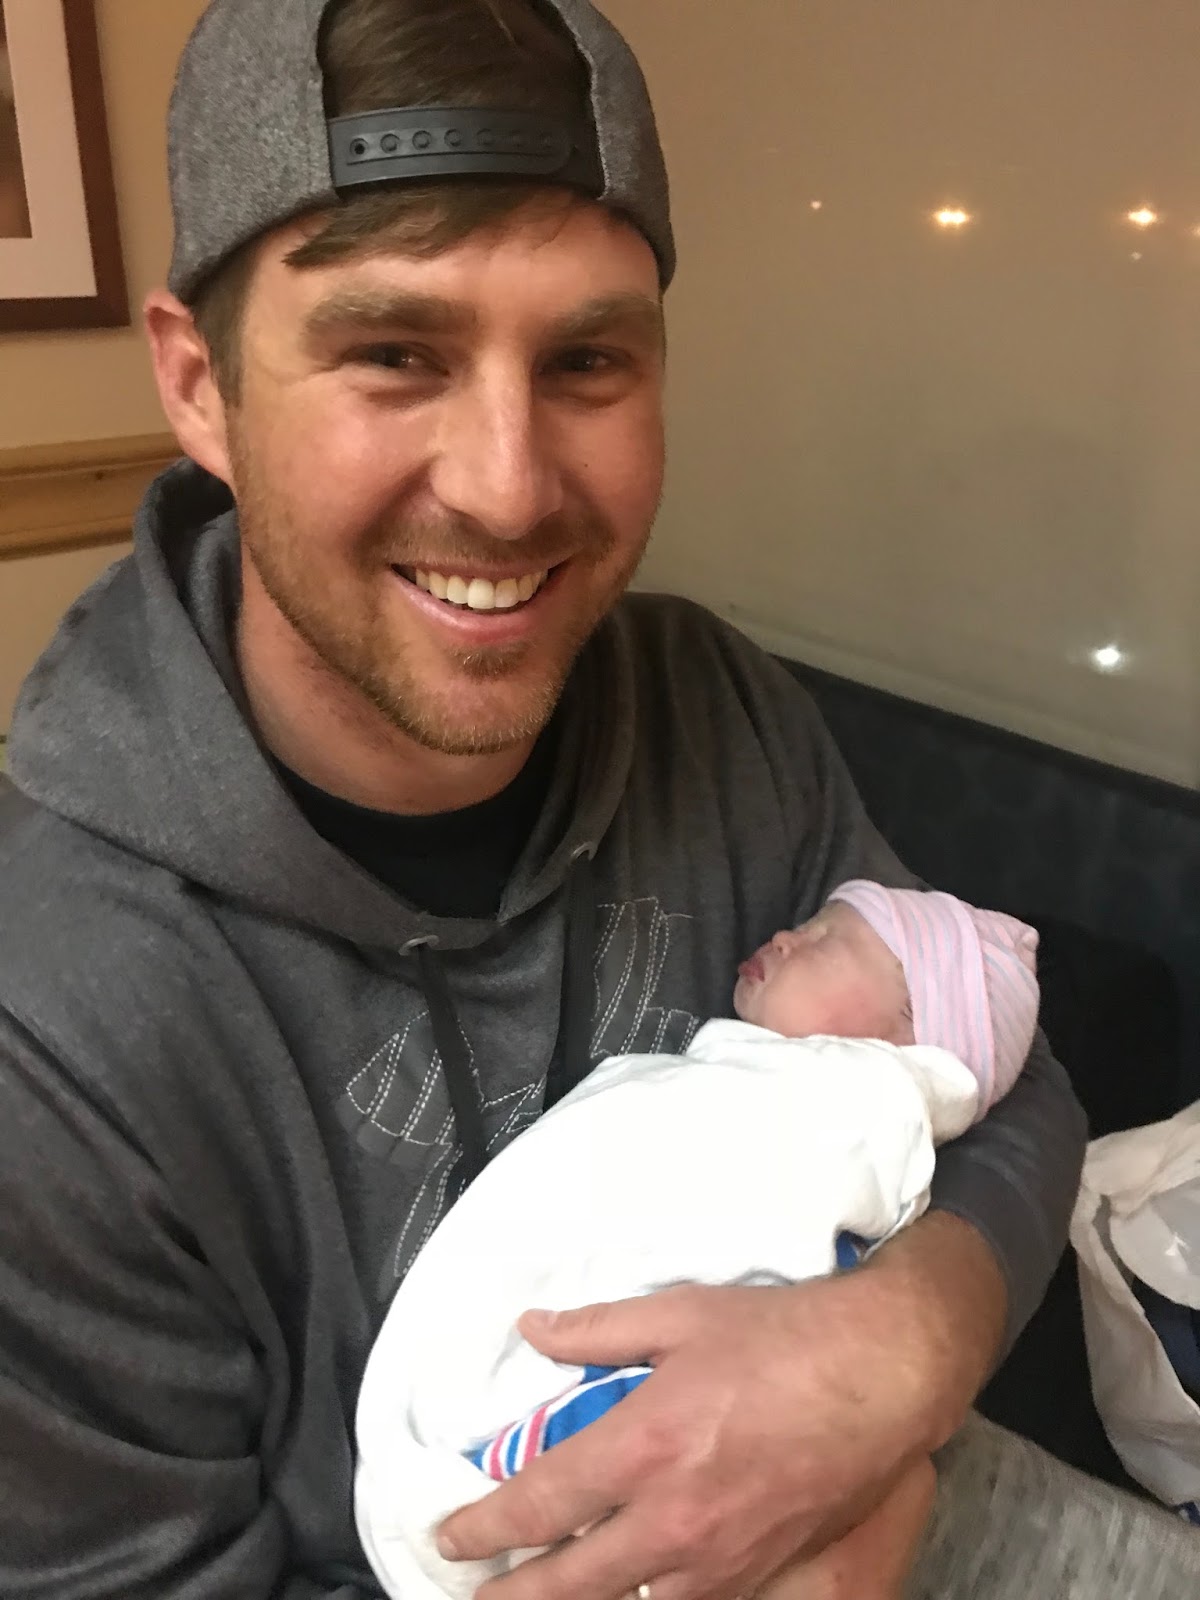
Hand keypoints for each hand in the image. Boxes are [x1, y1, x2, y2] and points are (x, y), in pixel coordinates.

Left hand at [436, 1216, 1000, 1599]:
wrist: (884, 1370)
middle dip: (509, 1596)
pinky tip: (636, 1593)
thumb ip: (596, 1330)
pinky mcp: (759, 1571)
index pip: (537, 1505)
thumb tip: (534, 1328)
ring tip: (541, 1598)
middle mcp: (672, 1516)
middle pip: (568, 1583)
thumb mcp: (679, 1313)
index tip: (449, 1535)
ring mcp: (719, 1556)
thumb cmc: (785, 1336)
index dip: (481, 1527)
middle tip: (470, 1595)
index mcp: (642, 1445)